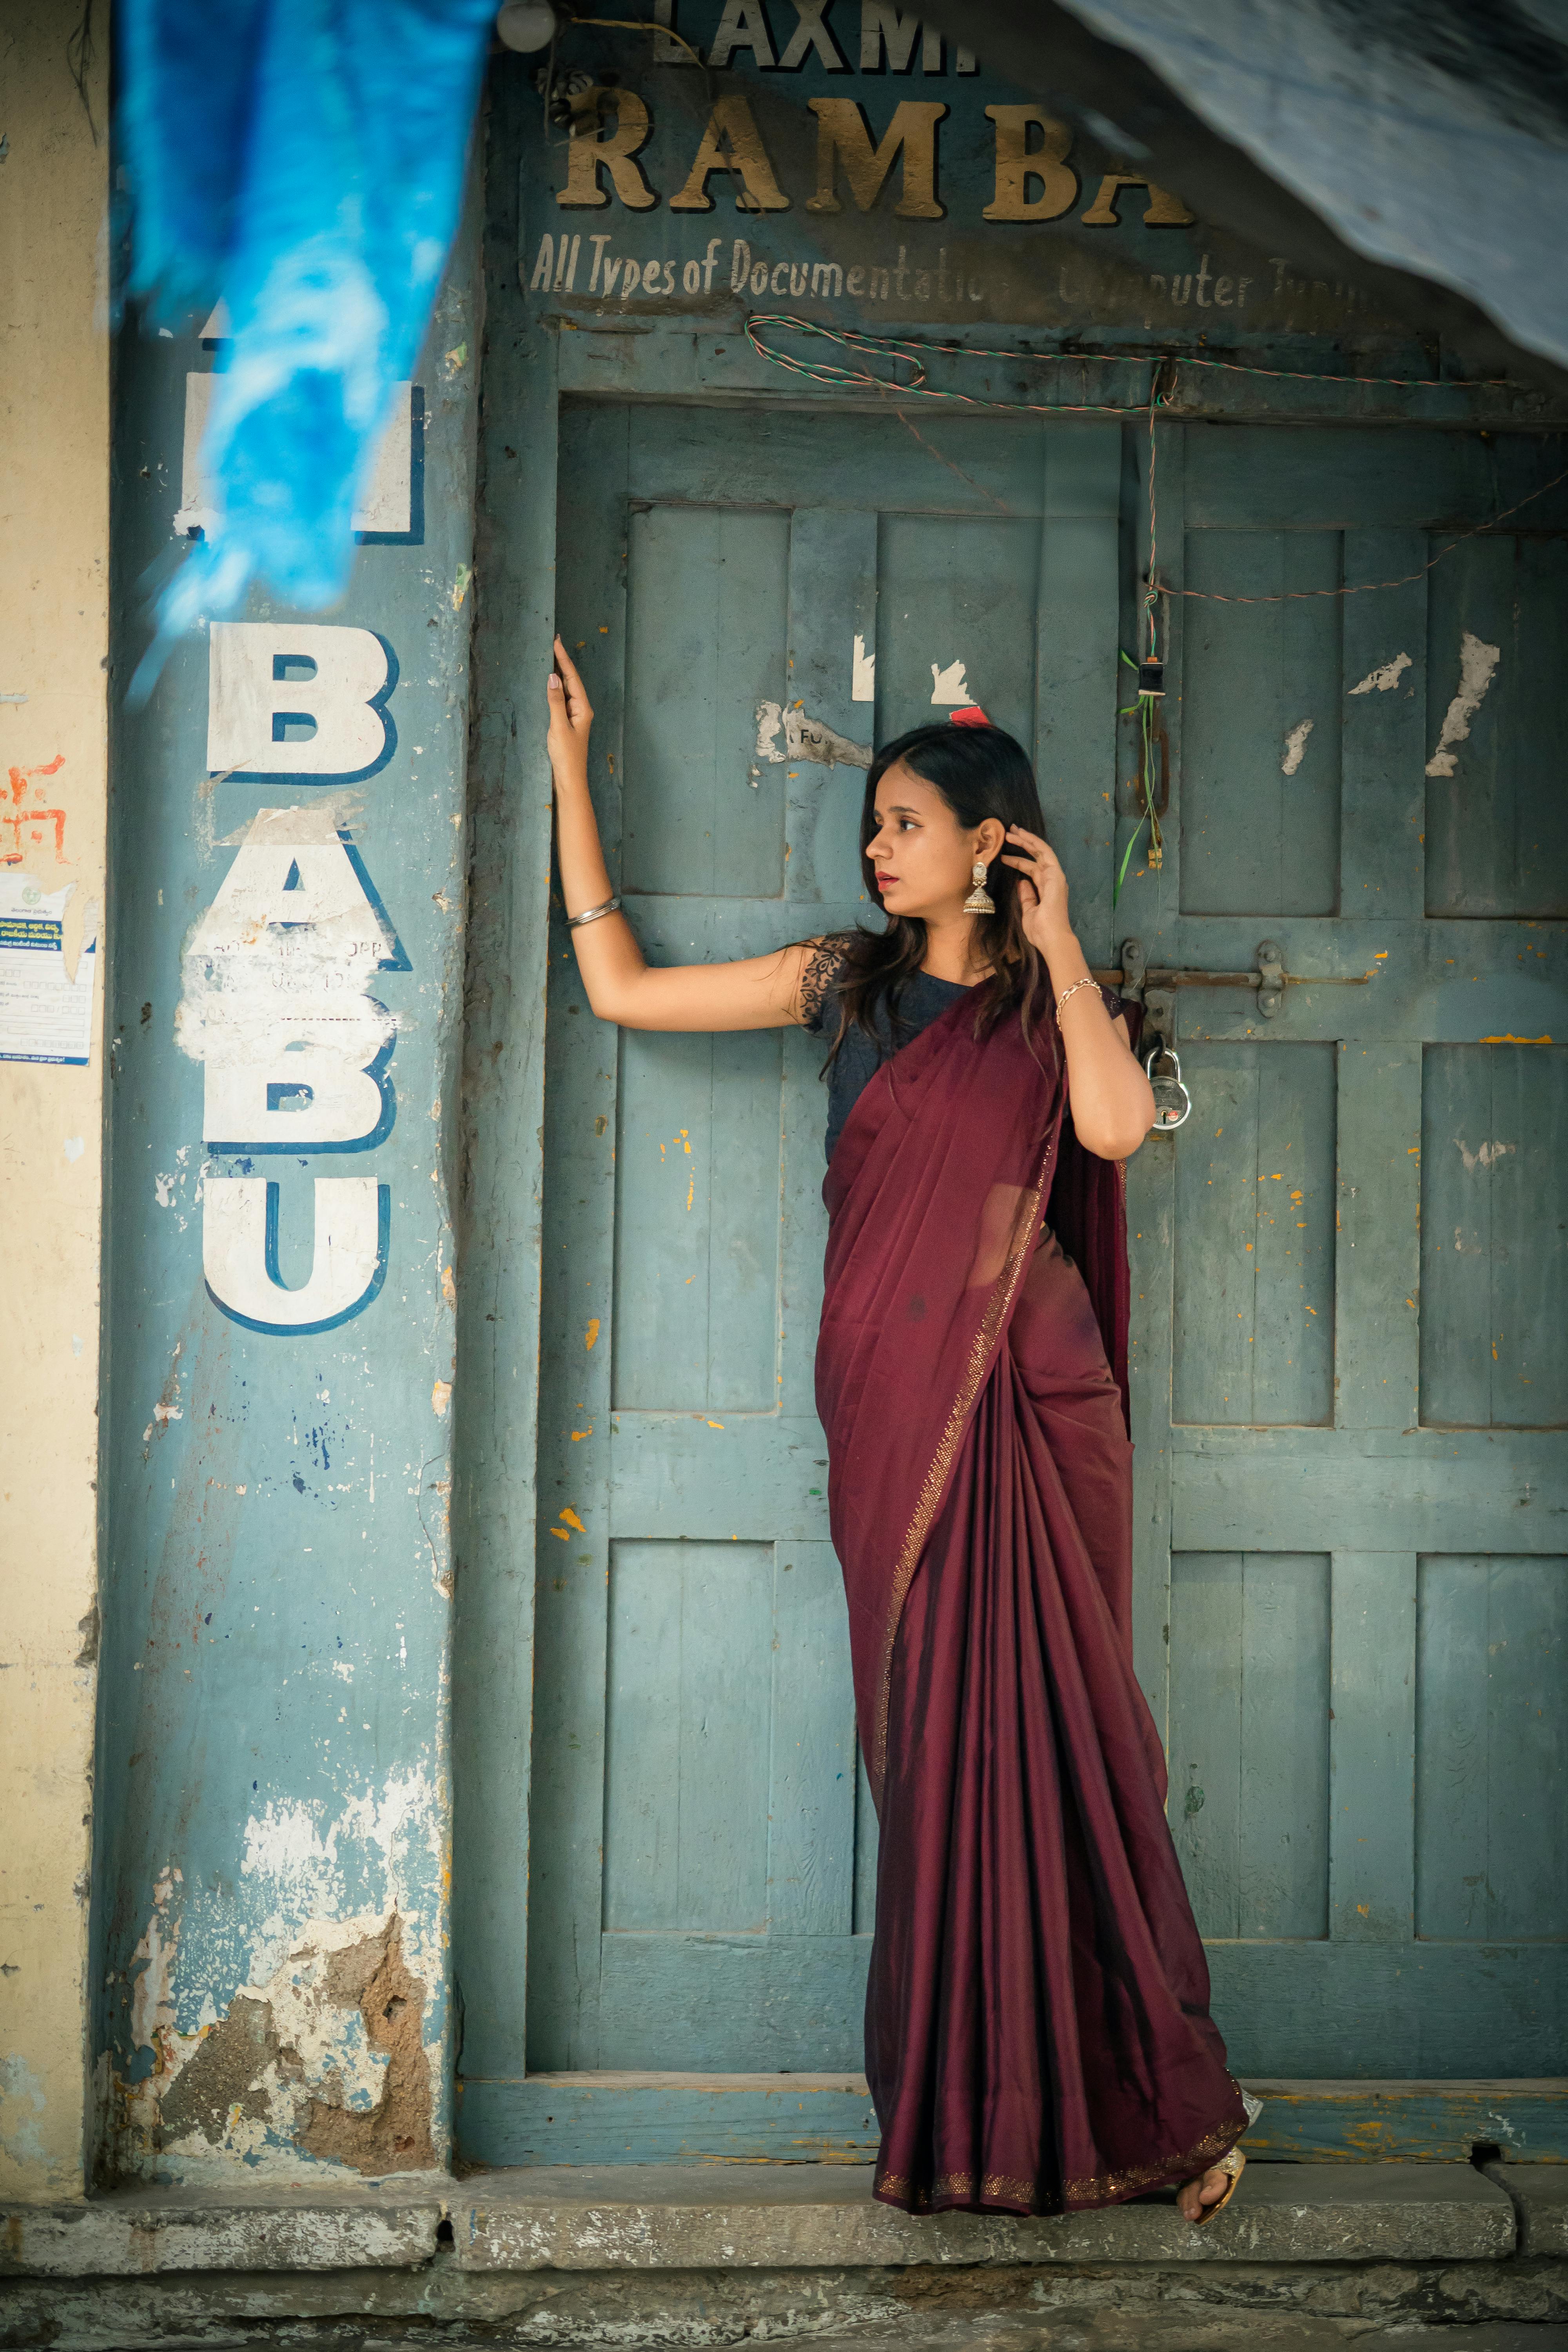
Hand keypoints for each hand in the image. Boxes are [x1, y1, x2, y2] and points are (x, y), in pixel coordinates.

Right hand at [547, 635, 592, 791]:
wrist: (569, 778)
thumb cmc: (566, 755)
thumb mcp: (558, 726)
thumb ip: (555, 700)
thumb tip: (553, 676)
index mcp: (583, 708)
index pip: (572, 677)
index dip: (564, 659)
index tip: (556, 642)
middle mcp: (581, 709)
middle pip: (571, 680)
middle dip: (562, 661)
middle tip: (554, 642)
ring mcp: (574, 715)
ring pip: (567, 688)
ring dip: (559, 672)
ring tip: (551, 655)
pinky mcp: (567, 722)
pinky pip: (562, 699)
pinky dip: (555, 687)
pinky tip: (550, 682)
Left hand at [1000, 825, 1072, 956]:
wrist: (1052, 938)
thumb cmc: (1041, 931)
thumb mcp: (1028, 911)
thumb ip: (1026, 896)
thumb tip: (1021, 882)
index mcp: (1046, 889)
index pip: (1031, 869)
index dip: (1018, 860)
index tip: (1004, 854)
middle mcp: (1052, 880)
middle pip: (1036, 856)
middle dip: (1023, 843)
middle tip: (1009, 833)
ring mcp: (1055, 877)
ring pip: (1041, 851)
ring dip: (1026, 840)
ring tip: (1011, 831)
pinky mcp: (1056, 875)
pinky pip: (1045, 854)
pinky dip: (1034, 843)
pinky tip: (1022, 836)